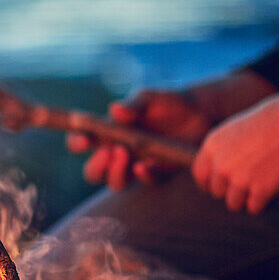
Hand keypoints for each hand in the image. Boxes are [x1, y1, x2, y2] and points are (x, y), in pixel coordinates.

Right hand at [68, 88, 211, 190]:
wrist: (201, 111)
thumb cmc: (168, 101)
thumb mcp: (149, 98)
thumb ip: (132, 105)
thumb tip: (114, 110)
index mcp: (109, 131)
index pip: (83, 140)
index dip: (77, 142)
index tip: (83, 139)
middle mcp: (119, 151)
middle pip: (94, 171)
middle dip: (96, 166)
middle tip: (108, 152)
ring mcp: (138, 163)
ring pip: (115, 182)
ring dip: (115, 173)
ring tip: (125, 154)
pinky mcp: (160, 171)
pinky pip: (147, 181)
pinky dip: (144, 175)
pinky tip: (145, 165)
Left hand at [192, 94, 278, 213]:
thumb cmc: (266, 125)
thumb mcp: (234, 132)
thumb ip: (220, 153)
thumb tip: (215, 177)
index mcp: (212, 146)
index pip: (200, 175)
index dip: (208, 183)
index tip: (218, 187)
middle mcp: (221, 164)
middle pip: (217, 191)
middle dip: (231, 189)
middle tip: (248, 179)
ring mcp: (239, 178)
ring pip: (233, 203)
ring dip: (246, 198)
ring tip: (259, 181)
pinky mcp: (259, 190)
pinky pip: (253, 208)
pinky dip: (262, 201)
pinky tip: (270, 186)